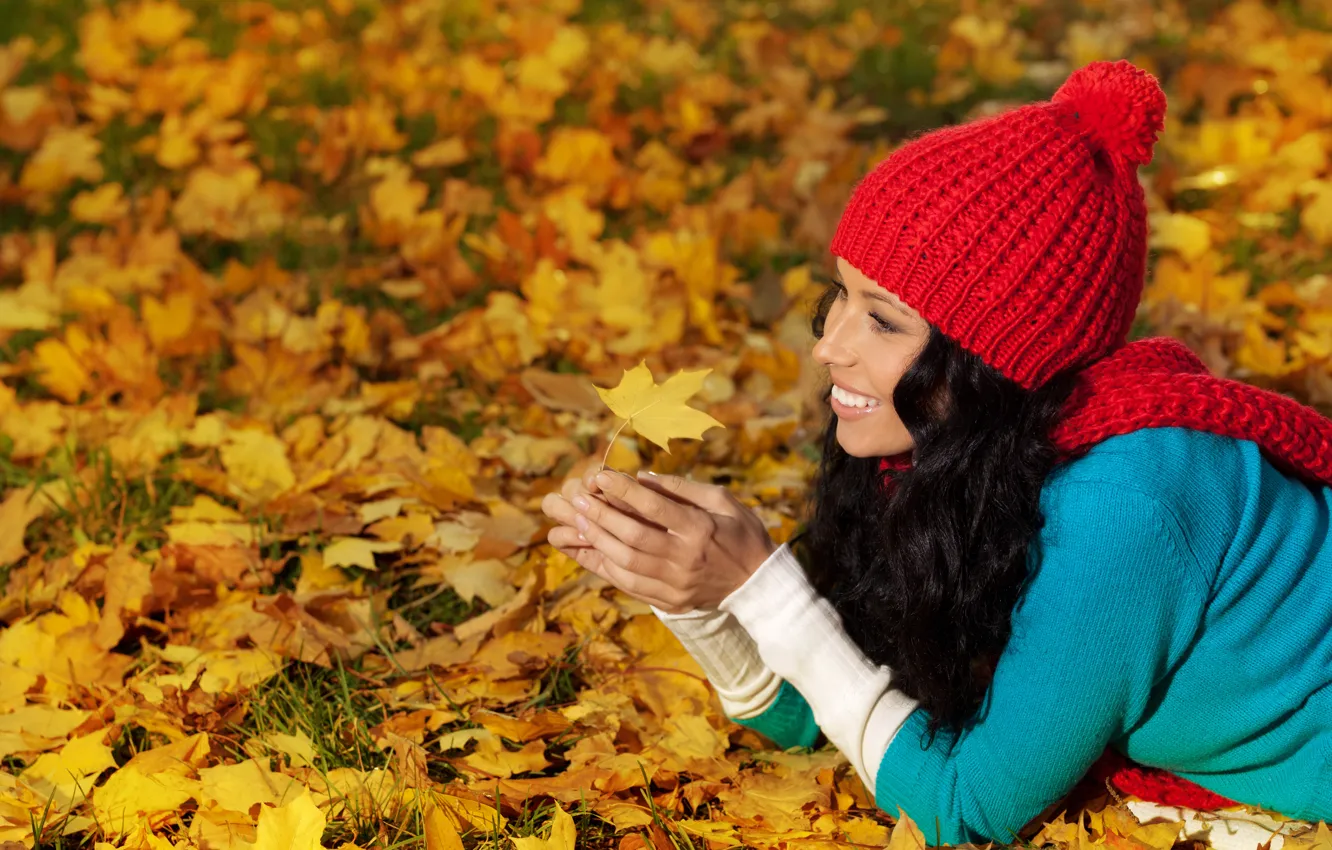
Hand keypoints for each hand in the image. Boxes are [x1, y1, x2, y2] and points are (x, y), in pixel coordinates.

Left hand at [542, 469, 777, 613]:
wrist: (758, 585)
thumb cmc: (741, 533)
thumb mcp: (721, 501)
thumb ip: (682, 488)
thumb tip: (642, 478)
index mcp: (700, 530)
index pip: (654, 508)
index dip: (624, 491)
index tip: (600, 477)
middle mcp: (685, 560)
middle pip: (633, 537)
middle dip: (602, 516)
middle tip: (578, 499)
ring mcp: (677, 585)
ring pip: (626, 564)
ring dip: (598, 542)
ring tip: (578, 522)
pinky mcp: (670, 602)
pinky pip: (630, 585)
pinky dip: (607, 568)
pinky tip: (591, 551)